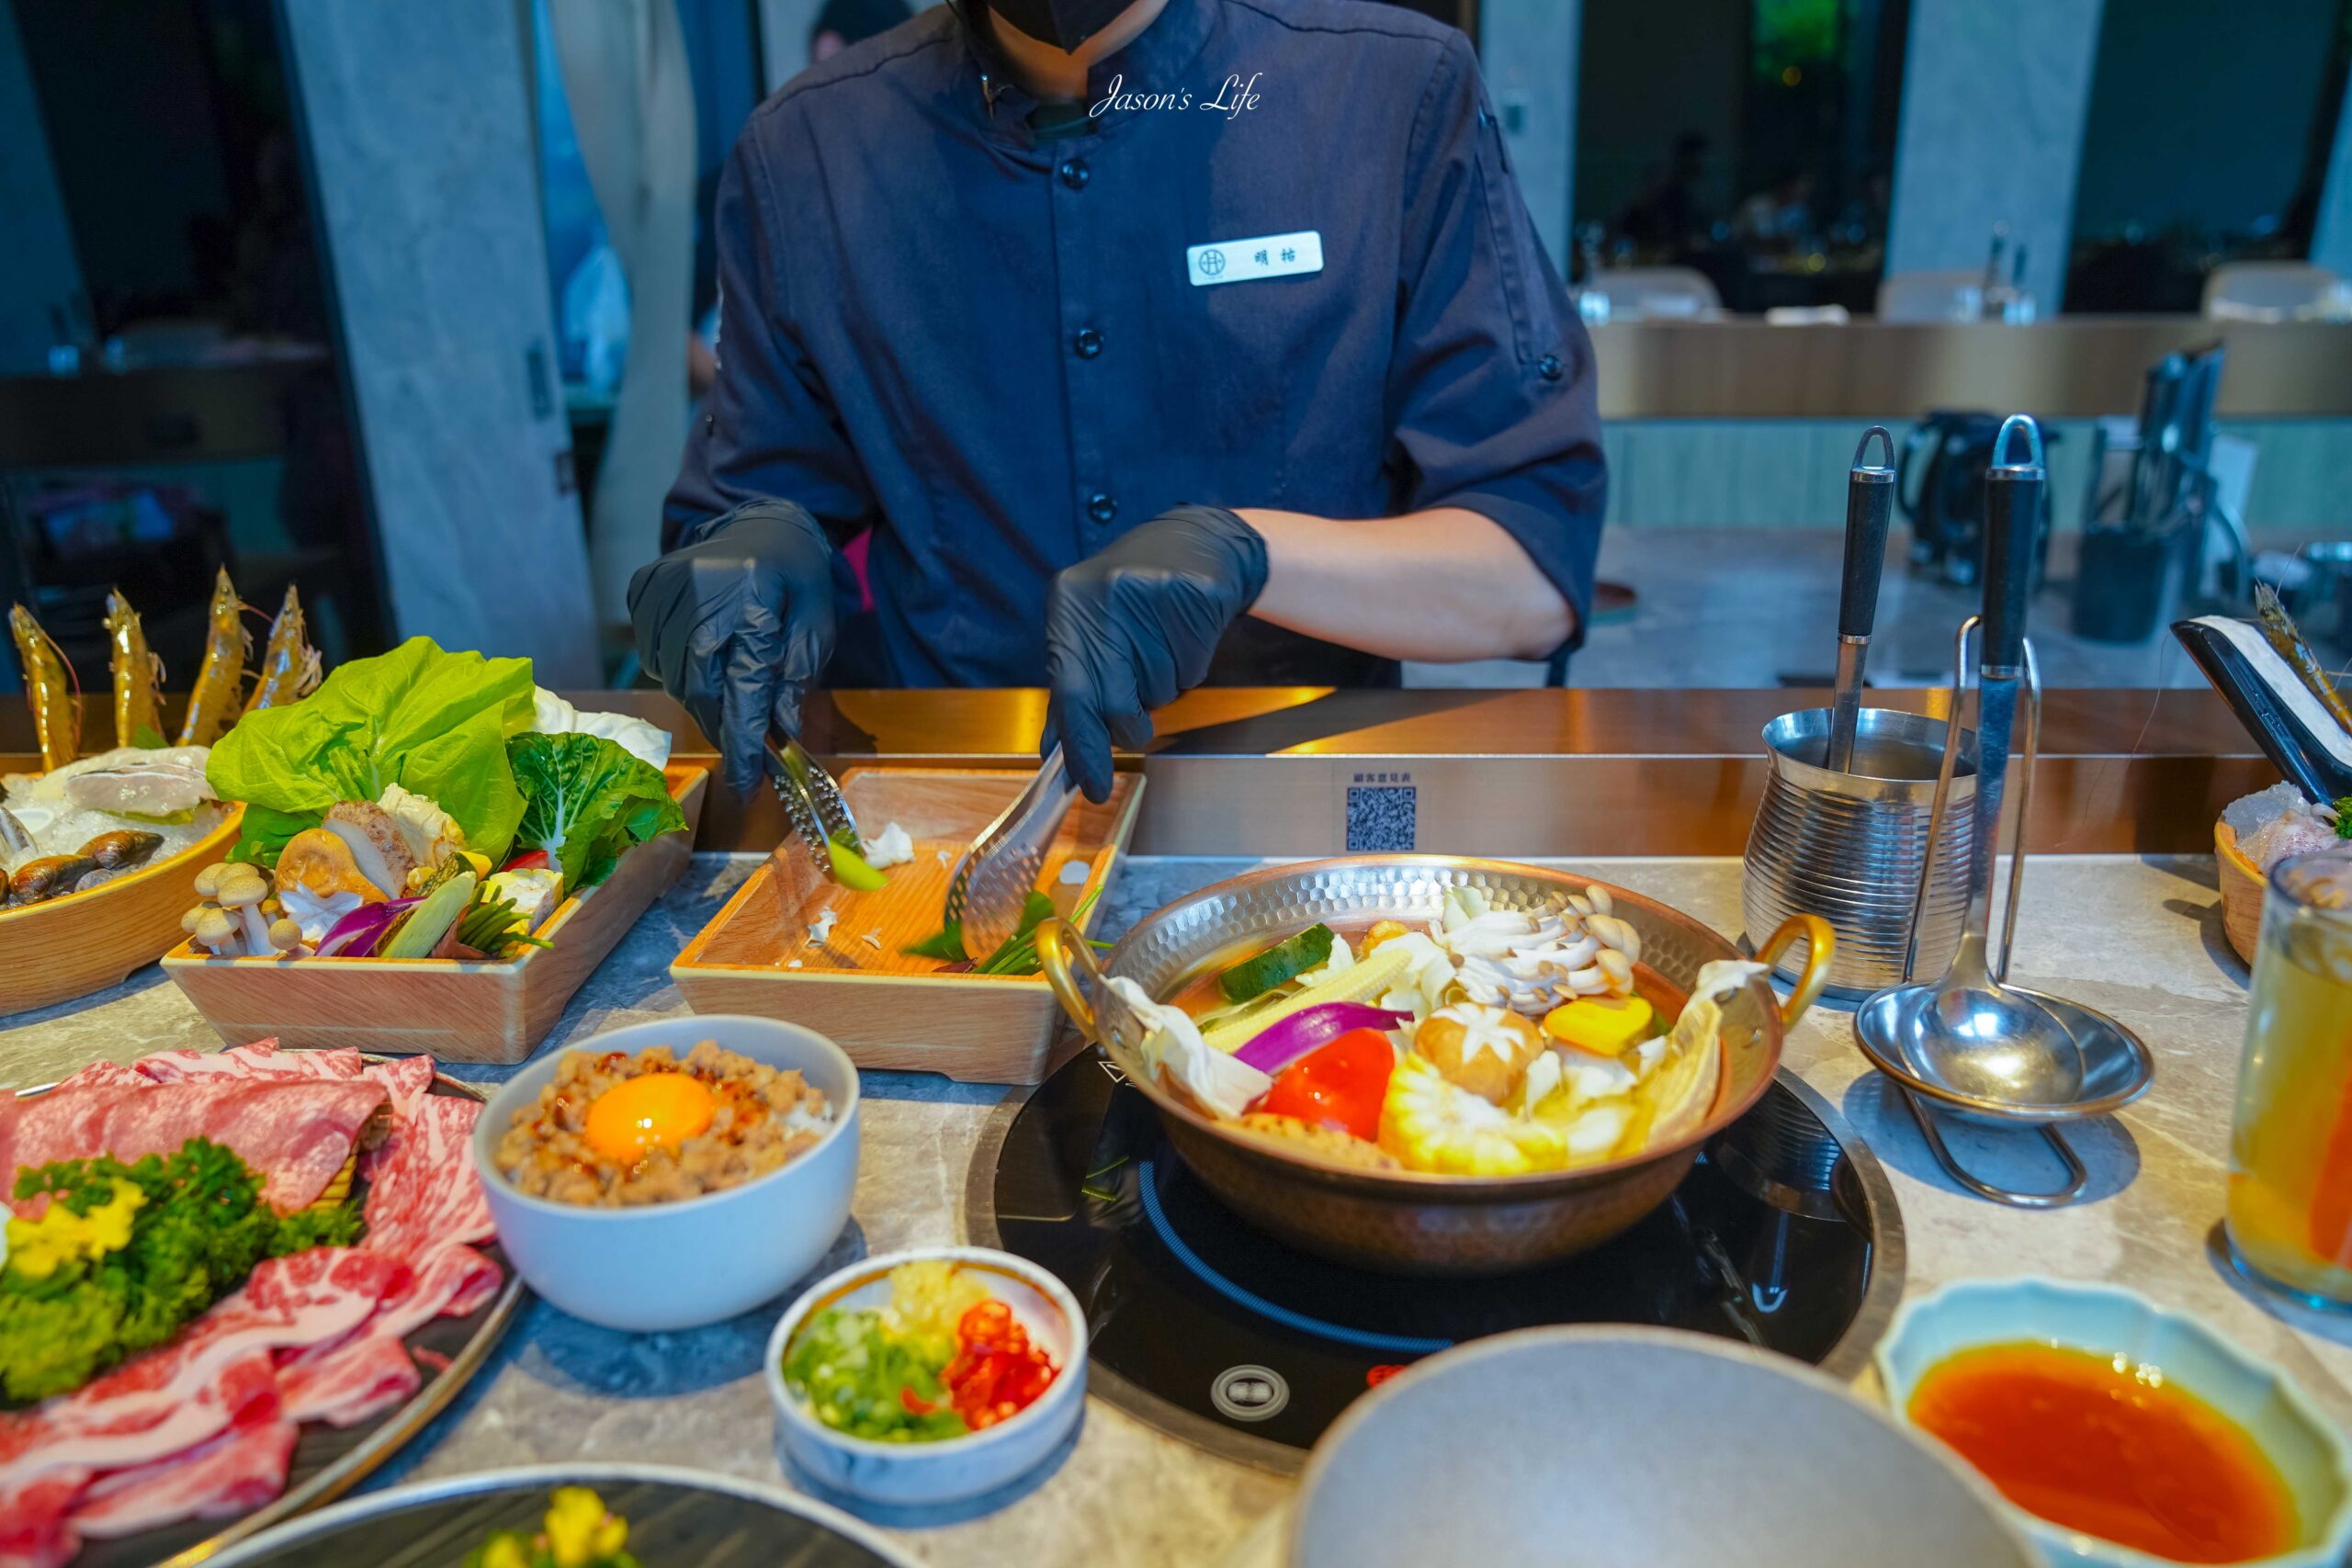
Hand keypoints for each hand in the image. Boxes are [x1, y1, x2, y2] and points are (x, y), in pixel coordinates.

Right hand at [628, 501, 834, 795]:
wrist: (764, 523)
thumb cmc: (798, 580)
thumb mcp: (817, 626)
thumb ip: (797, 676)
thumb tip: (779, 731)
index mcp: (754, 597)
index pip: (743, 686)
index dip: (743, 742)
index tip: (744, 784)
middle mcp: (701, 588)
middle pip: (700, 688)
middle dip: (722, 725)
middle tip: (742, 746)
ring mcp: (665, 585)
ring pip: (672, 676)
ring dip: (700, 697)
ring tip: (727, 684)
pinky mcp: (644, 586)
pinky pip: (651, 653)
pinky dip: (674, 669)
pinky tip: (700, 656)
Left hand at [1043, 504, 1267, 801]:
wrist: (1198, 544)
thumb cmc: (1134, 600)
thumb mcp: (1091, 633)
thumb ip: (1070, 688)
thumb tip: (1055, 749)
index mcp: (1067, 607)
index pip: (1068, 693)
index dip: (1081, 746)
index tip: (1092, 787)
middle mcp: (1102, 599)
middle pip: (1114, 702)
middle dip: (1129, 723)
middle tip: (1137, 718)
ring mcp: (1149, 595)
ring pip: (1158, 691)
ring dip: (1162, 688)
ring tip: (1162, 649)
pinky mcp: (1193, 597)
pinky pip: (1191, 671)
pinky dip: (1189, 669)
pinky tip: (1185, 637)